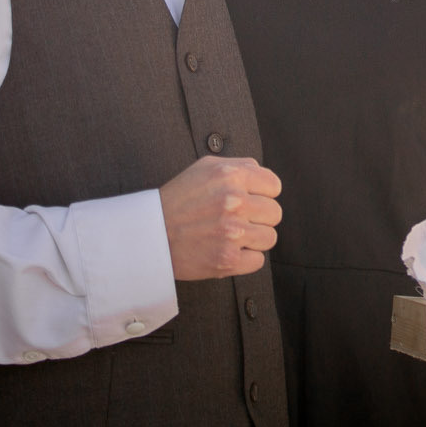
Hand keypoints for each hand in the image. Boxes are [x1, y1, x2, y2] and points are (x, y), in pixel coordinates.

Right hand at [158, 155, 281, 279]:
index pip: (274, 186)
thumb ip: (239, 166)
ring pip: (269, 237)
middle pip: (275, 213)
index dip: (263, 195)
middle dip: (259, 218)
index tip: (250, 201)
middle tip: (239, 220)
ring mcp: (232, 232)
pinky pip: (258, 260)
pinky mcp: (227, 259)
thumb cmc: (178, 199)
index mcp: (231, 176)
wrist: (150, 234)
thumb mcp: (204, 168)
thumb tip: (261, 173)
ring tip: (232, 236)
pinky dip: (245, 259)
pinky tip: (226, 251)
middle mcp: (234, 202)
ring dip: (253, 239)